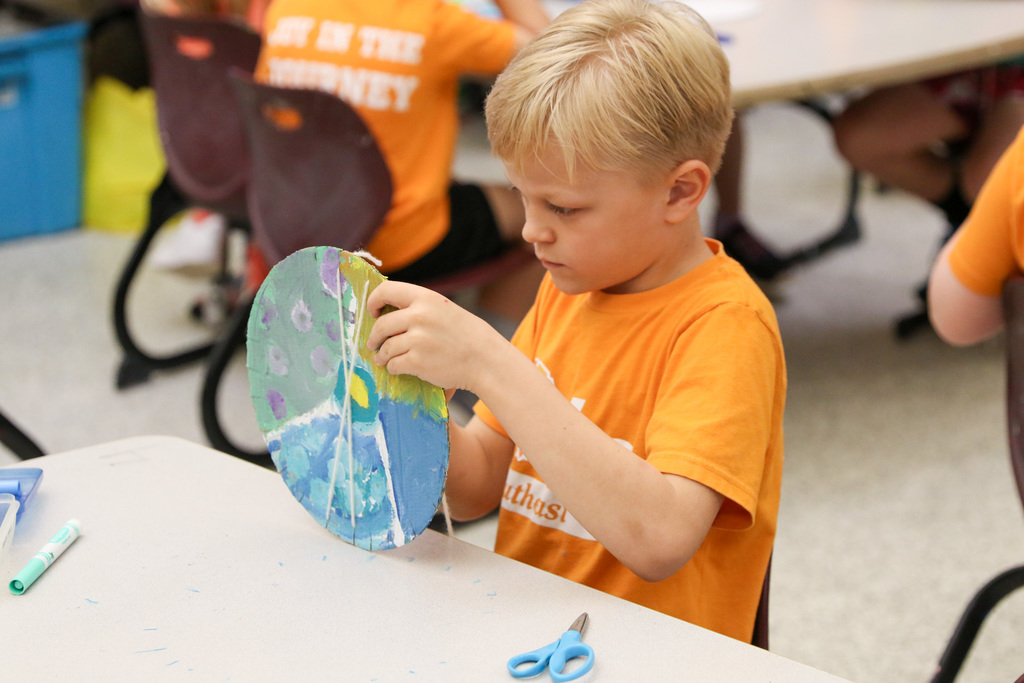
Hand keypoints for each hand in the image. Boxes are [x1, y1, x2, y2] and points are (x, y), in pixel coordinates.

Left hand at [366, 281, 507, 391]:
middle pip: (381, 325)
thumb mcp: (444, 309)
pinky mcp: (417, 362)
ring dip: (382, 356)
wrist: (485, 359)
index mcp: (425, 298)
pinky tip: (398, 368)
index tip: (373, 312)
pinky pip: (393, 365)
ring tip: (383, 359)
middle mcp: (419, 316)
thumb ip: (419, 308)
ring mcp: (418, 340)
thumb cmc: (465, 335)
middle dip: (374, 337)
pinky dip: (393, 368)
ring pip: (385, 348)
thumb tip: (386, 313)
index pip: (386, 291)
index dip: (373, 302)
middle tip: (374, 343)